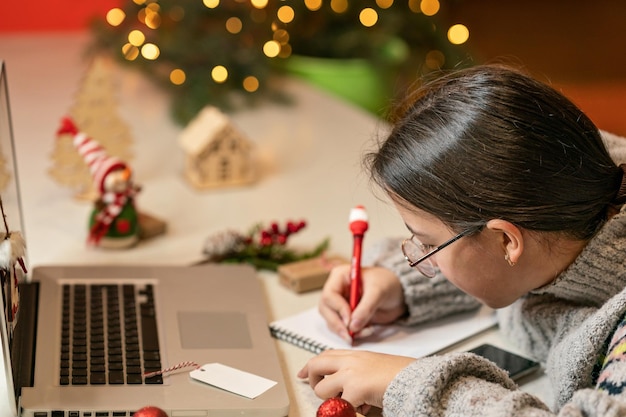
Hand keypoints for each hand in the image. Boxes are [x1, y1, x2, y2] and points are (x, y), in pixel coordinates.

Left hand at [297, 350, 414, 409]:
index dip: (310, 365)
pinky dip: (350, 411)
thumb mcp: (373, 364)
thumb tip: (343, 388)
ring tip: (349, 402)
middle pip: (315, 365)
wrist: (414, 378)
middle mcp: (350, 361)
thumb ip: (355, 370)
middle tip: (319, 391)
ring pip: (321, 389)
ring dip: (332, 400)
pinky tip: (363, 409)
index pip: (325, 355)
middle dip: (312, 380)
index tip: (302, 373)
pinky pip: (340, 406)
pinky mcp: (355, 389)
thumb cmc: (398, 374)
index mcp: (354, 354)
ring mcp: (350, 374)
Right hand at [319, 264, 406, 341]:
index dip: (338, 309)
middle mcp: (337, 290)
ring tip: (366, 331)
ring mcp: (340, 304)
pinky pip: (343, 328)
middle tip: (350, 335)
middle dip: (338, 324)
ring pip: (332, 321)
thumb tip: (353, 326)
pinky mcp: (347, 316)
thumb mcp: (378, 291)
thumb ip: (366, 307)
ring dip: (347, 331)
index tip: (350, 320)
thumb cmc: (387, 283)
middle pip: (326, 310)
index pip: (329, 294)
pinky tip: (367, 331)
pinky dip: (353, 334)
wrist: (398, 293)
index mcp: (340, 276)